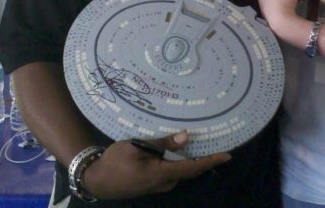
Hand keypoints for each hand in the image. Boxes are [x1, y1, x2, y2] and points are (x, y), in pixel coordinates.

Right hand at [83, 132, 229, 199]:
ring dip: (191, 160)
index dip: (211, 161)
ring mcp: (158, 186)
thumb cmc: (114, 162)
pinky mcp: (152, 184)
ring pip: (180, 171)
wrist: (96, 181)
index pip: (193, 168)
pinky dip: (179, 162)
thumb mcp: (136, 147)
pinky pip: (172, 172)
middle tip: (217, 143)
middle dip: (205, 159)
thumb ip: (162, 144)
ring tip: (201, 142)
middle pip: (190, 170)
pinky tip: (179, 150)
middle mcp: (164, 183)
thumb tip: (186, 138)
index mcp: (162, 174)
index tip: (228, 155)